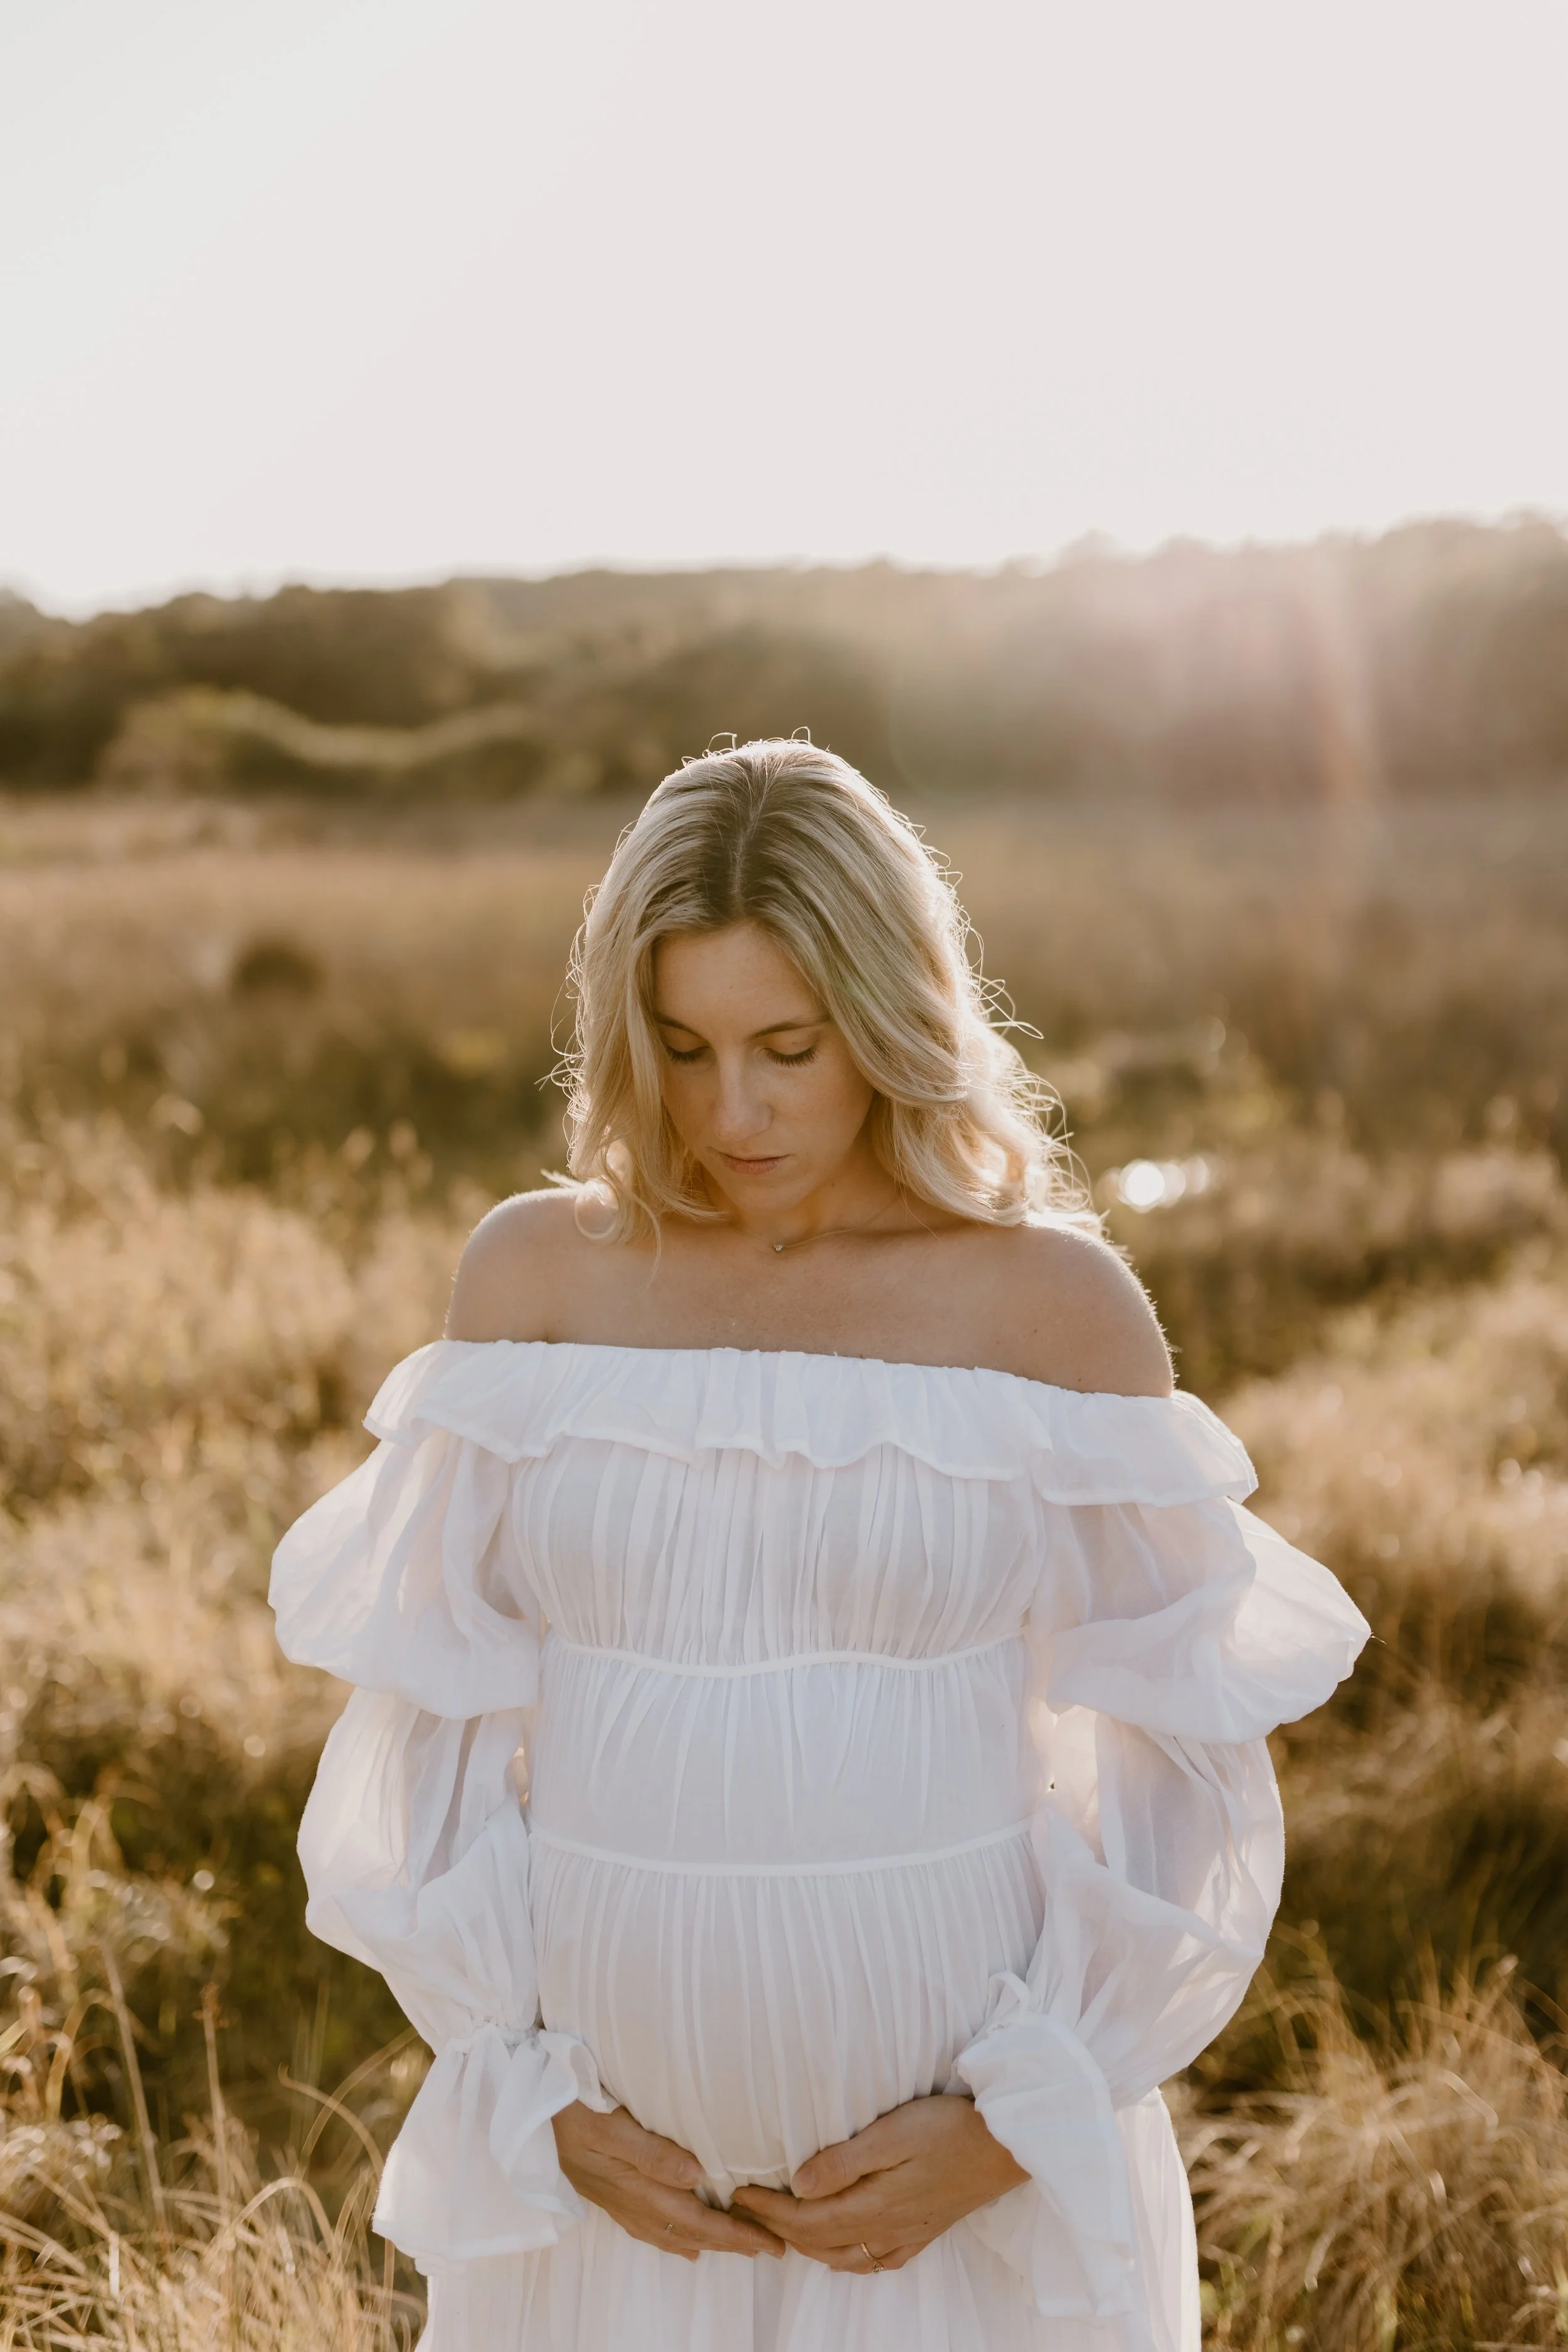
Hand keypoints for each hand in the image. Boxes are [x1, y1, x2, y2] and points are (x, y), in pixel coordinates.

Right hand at [551, 2101, 785, 2262]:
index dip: (737, 2234)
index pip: (700, 2220)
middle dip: (735, 2243)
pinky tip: (687, 2245)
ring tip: (741, 2247)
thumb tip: (697, 2176)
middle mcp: (633, 2202)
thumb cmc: (569, 2107)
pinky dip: (677, 2238)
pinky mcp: (612, 2194)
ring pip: (676, 2233)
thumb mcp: (608, 2124)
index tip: (772, 2241)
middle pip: (694, 2232)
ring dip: (711, 2242)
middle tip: (775, 2248)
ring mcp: (621, 2201)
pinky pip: (653, 2228)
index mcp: (639, 2187)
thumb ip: (651, 2152)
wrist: (525, 2111)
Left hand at [731, 2093, 1026, 2273]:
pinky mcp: (925, 2232)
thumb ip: (845, 2161)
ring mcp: (907, 2235)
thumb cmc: (949, 2127)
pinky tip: (844, 2249)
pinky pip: (876, 2260)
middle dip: (778, 2227)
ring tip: (783, 2227)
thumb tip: (798, 2184)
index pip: (806, 2218)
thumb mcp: (893, 2133)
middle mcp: (886, 2229)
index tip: (739, 2193)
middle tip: (748, 2209)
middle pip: (819, 2241)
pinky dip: (848, 2258)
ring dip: (808, 2246)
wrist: (1007, 2144)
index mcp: (874, 2204)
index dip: (769, 2210)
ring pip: (844, 2257)